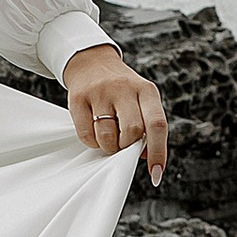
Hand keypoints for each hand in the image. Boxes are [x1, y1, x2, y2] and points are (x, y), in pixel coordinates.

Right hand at [62, 43, 167, 184]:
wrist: (92, 62)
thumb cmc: (122, 90)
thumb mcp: (141, 99)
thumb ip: (147, 125)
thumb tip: (146, 156)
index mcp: (146, 90)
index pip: (157, 124)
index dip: (158, 152)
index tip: (156, 174)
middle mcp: (124, 89)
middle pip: (132, 132)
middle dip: (127, 146)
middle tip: (122, 143)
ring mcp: (100, 92)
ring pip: (107, 136)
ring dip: (109, 147)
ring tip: (109, 137)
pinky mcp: (78, 98)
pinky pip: (86, 135)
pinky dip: (92, 142)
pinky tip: (95, 132)